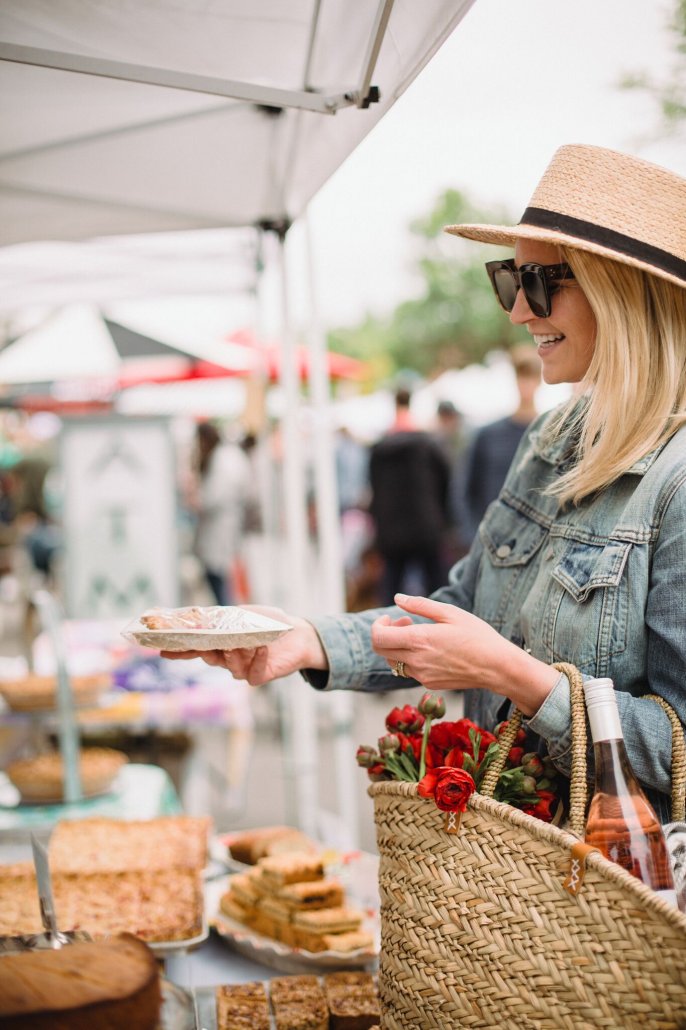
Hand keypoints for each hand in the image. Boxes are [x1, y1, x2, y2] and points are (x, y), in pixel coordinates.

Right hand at [161, 606, 327, 685]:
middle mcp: (227, 658)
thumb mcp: (242, 615)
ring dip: (232, 654)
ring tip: (237, 644)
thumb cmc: (267, 622)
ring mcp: (241, 668)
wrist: (296, 632)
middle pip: (209, 657)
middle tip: (201, 644)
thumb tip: (199, 619)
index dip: (179, 649)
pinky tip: (261, 648)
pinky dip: (256, 660)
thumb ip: (222, 619)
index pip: (195, 647)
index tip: (161, 649)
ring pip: (228, 666)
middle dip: (204, 651)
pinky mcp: (258, 676)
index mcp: (220, 642)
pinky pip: (251, 673)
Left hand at [370, 593, 557, 714]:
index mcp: (419, 640)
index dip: (378, 625)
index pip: (378, 638)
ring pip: (393, 662)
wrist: (497, 667)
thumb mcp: (451, 613)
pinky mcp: (429, 684)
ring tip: (420, 635)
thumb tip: (398, 598)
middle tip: (405, 622)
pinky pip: (409, 671)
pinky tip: (431, 650)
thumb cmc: (478, 636)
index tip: (390, 617)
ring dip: (398, 646)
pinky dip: (410, 658)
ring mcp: (422, 675)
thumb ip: (420, 605)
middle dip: (386, 634)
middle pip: (381, 651)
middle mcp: (416, 661)